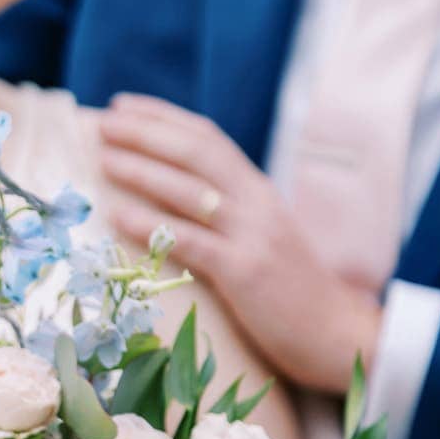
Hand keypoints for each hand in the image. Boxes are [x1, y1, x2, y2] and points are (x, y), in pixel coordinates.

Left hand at [99, 94, 381, 395]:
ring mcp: (252, 235)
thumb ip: (230, 214)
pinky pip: (191, 242)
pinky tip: (119, 215)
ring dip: (141, 170)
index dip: (163, 118)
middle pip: (195, 152)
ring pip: (189, 191)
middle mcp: (256, 203)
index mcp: (258, 190)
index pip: (207, 138)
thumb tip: (178, 200)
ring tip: (104, 159)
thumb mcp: (264, 238)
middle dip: (146, 133)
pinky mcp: (245, 272)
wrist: (336, 333)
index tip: (124, 105)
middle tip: (104, 122)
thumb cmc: (292, 294)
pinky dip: (152, 226)